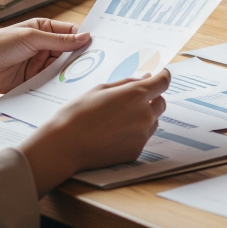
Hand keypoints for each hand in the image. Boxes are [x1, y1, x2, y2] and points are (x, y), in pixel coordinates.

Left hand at [0, 19, 91, 98]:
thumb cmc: (0, 45)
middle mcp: (45, 47)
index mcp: (45, 30)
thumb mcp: (32, 38)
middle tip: (98, 63)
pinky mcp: (35, 81)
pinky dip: (60, 84)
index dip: (84, 39)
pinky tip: (70, 87)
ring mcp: (41, 64)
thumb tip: (85, 37)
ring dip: (71, 72)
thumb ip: (59, 40)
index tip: (100, 45)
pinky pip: (52, 82)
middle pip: (70, 52)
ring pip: (63, 68)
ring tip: (86, 76)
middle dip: (81, 57)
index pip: (71, 33)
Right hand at [20, 70, 169, 196]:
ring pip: (153, 121)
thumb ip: (127, 83)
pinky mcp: (136, 152)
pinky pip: (142, 138)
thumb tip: (145, 79)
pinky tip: (114, 134)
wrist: (63, 146)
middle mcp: (144, 115)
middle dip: (151, 99)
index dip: (162, 77)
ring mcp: (142, 135)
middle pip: (160, 102)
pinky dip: (134, 133)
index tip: (160, 75)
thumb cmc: (77, 114)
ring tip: (117, 120)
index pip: (163, 81)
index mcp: (136, 95)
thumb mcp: (100, 90)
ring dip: (143, 117)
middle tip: (131, 100)